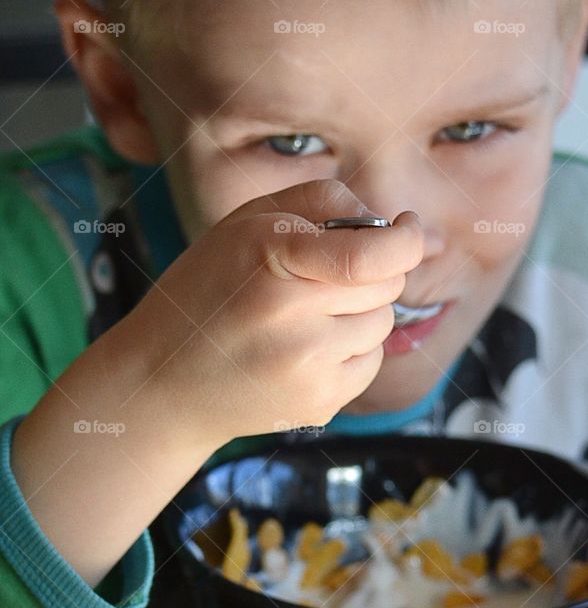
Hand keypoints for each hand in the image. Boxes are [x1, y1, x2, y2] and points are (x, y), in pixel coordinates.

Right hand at [124, 179, 422, 451]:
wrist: (161, 382)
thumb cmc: (209, 288)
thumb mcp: (245, 223)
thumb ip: (321, 203)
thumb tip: (392, 223)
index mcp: (271, 260)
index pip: (371, 256)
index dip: (404, 240)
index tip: (407, 229)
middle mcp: (290, 317)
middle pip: (385, 285)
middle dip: (371, 273)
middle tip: (324, 277)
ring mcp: (306, 367)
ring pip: (383, 323)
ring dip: (359, 313)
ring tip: (304, 318)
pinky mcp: (319, 403)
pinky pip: (372, 362)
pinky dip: (350, 350)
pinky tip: (305, 350)